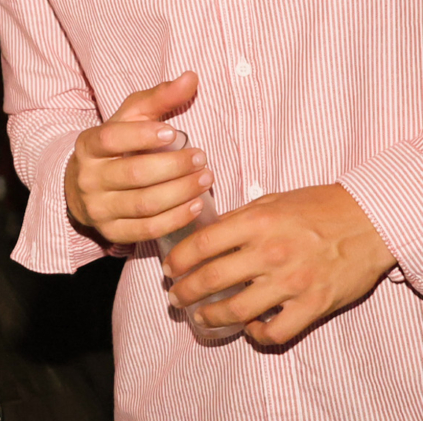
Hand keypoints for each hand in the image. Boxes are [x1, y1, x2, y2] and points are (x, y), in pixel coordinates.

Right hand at [64, 72, 214, 244]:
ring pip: (144, 203)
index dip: (141, 136)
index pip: (111, 138)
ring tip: (206, 178)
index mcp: (88, 145)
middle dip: (173, 166)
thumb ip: (159, 98)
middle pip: (134, 173)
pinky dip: (175, 218)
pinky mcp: (111, 232)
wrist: (84, 188)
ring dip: (180, 192)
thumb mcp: (129, 119)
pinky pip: (147, 229)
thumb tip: (191, 77)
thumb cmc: (115, 147)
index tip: (174, 132)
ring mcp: (98, 208)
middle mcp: (88, 177)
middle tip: (202, 157)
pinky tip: (196, 205)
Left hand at [164, 183, 397, 344]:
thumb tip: (207, 234)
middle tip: (175, 296)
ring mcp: (291, 282)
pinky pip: (276, 332)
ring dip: (212, 316)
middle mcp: (269, 253)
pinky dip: (257, 334)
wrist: (367, 221)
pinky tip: (249, 328)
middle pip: (212, 278)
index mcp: (255, 223)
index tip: (169, 268)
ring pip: (238, 310)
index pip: (202, 244)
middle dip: (186, 291)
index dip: (179, 259)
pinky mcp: (313, 305)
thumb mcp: (270, 202)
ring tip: (200, 316)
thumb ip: (239, 219)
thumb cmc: (316, 207)